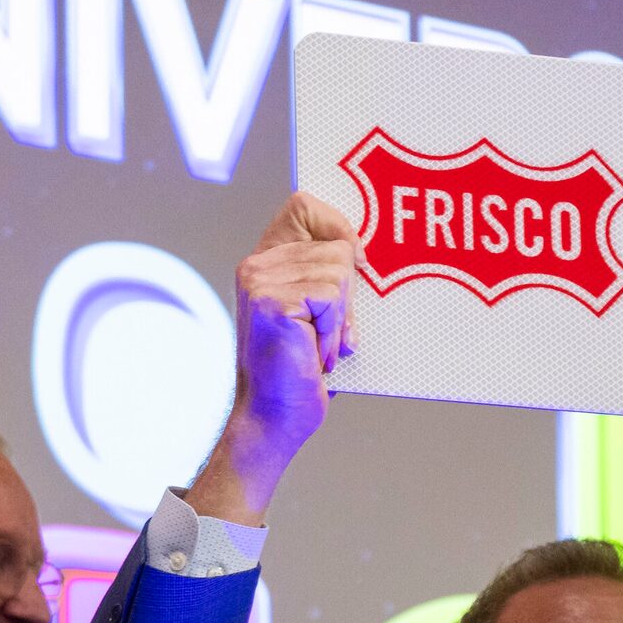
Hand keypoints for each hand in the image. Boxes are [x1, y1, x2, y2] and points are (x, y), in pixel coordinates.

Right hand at [184, 191, 360, 525]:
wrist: (276, 416)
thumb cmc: (302, 369)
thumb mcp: (320, 311)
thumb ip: (330, 274)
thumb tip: (366, 248)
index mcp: (265, 260)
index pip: (304, 205)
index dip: (337, 227)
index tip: (356, 263)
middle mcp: (256, 264)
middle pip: (336, 243)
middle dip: (347, 291)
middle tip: (328, 331)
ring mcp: (259, 280)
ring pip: (339, 270)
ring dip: (341, 316)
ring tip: (319, 344)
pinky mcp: (272, 300)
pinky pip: (332, 295)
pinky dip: (335, 329)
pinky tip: (316, 352)